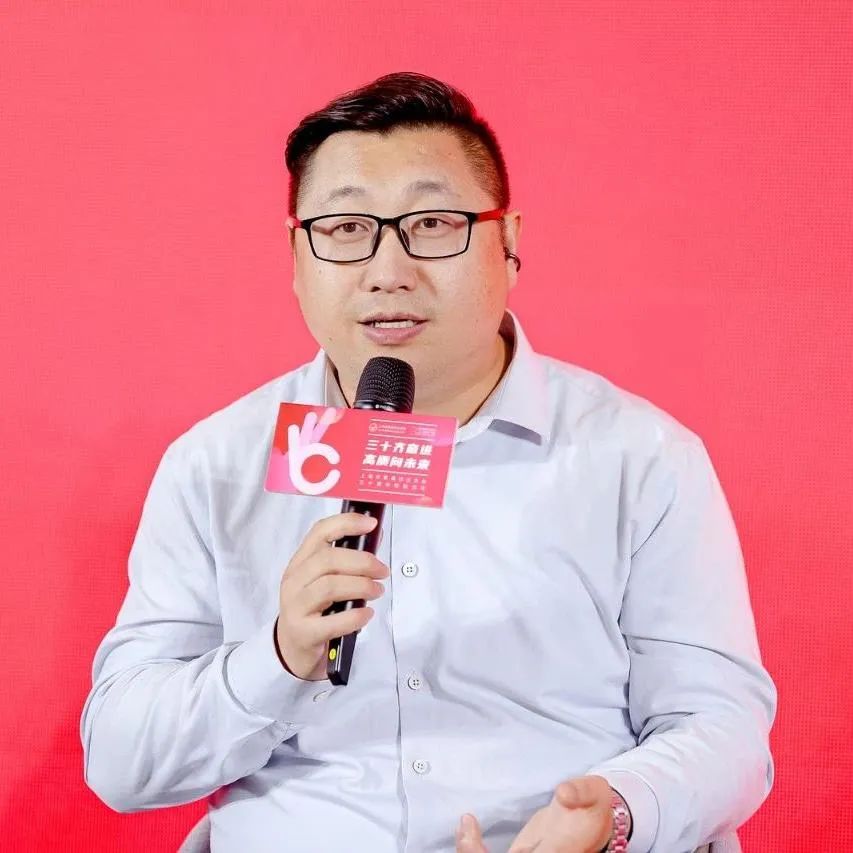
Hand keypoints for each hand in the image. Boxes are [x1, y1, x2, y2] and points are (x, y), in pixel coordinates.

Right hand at [275, 513, 388, 679]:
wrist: (294, 649)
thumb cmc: (315, 609)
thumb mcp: (327, 580)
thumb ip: (350, 559)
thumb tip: (376, 534)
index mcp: (300, 562)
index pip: (320, 532)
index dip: (347, 524)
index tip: (372, 524)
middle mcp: (294, 581)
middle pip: (327, 559)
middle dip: (361, 562)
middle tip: (382, 571)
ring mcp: (295, 606)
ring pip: (329, 586)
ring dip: (361, 586)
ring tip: (377, 591)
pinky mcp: (303, 632)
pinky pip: (331, 622)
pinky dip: (354, 617)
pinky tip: (366, 615)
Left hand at [456, 776, 614, 852]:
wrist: (596, 821)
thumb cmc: (595, 806)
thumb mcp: (595, 792)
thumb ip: (582, 791)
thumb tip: (563, 793)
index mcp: (562, 850)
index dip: (507, 852)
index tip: (481, 832)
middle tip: (466, 827)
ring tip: (465, 828)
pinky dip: (475, 850)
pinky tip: (467, 831)